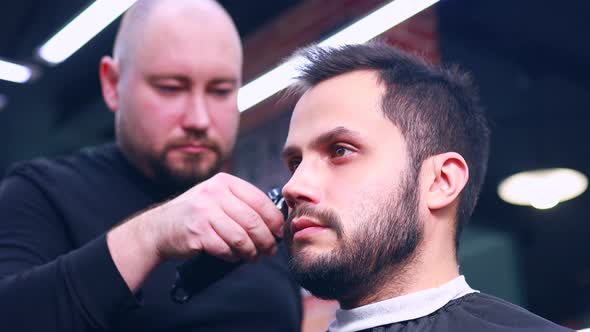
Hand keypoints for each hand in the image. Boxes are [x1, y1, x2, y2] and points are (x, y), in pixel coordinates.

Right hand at [144, 172, 284, 262]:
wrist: (158, 228)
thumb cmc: (194, 215)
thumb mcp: (216, 198)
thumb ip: (241, 204)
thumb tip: (274, 222)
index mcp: (224, 182)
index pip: (260, 200)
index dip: (274, 219)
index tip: (279, 232)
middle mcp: (214, 193)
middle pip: (253, 221)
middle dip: (266, 239)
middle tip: (270, 250)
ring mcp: (204, 212)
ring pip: (241, 237)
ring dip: (251, 251)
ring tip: (253, 256)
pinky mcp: (197, 232)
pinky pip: (225, 248)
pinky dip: (233, 256)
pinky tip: (233, 256)